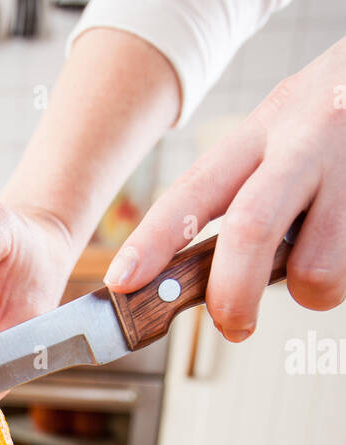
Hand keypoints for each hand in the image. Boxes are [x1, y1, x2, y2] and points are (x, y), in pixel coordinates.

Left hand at [104, 38, 345, 340]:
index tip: (122, 281)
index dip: (153, 240)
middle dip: (232, 291)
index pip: (195, 190)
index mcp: (260, 131)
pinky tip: (345, 237)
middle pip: (250, 228)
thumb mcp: (279, 131)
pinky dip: (344, 275)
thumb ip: (243, 192)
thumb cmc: (332, 119)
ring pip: (317, 268)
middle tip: (233, 325)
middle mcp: (302, 144)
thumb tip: (203, 279)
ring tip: (321, 268)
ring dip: (312, 290)